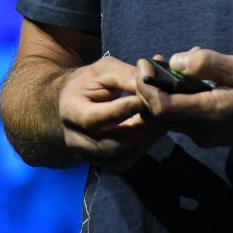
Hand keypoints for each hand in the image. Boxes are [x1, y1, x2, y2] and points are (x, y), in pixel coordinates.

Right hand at [57, 55, 165, 170]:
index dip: (120, 111)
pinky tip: (155, 128)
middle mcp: (75, 139)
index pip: (93, 119)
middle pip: (109, 144)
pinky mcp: (102, 162)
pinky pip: (126, 160)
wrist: (75, 99)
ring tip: (161, 119)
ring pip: (121, 157)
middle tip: (161, 111)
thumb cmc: (90, 80)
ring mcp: (88, 154)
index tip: (143, 100)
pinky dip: (144, 145)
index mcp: (71, 111)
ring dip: (145, 139)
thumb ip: (128, 76)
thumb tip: (154, 84)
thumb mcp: (106, 70)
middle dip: (139, 129)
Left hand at [135, 48, 232, 148]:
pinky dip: (178, 96)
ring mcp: (202, 136)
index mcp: (209, 114)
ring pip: (170, 114)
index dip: (146, 86)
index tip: (146, 63)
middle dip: (152, 85)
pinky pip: (182, 116)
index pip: (161, 108)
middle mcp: (201, 131)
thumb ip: (209, 64)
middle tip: (156, 60)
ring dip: (166, 89)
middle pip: (160, 112)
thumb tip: (176, 61)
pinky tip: (191, 77)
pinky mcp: (206, 134)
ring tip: (177, 63)